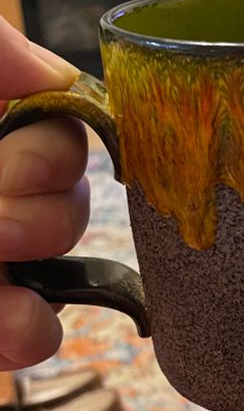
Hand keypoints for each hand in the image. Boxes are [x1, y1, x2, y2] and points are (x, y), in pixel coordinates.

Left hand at [0, 17, 88, 369]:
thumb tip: (55, 76)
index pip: (61, 139)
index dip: (49, 155)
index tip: (7, 164)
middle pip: (70, 210)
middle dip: (35, 216)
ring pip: (61, 275)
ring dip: (33, 267)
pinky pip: (35, 334)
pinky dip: (25, 331)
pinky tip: (5, 323)